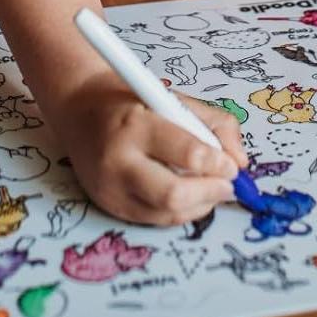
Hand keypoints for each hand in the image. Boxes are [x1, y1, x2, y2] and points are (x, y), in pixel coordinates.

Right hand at [46, 78, 247, 225]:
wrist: (77, 107)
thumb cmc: (128, 98)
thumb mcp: (172, 96)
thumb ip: (213, 123)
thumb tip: (240, 161)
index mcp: (136, 124)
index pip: (187, 153)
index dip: (218, 164)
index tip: (231, 164)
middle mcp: (119, 160)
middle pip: (173, 194)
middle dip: (210, 193)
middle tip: (228, 185)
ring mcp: (110, 188)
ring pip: (166, 214)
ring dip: (200, 206)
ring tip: (213, 190)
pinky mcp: (107, 205)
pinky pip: (153, 219)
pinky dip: (180, 212)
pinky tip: (191, 197)